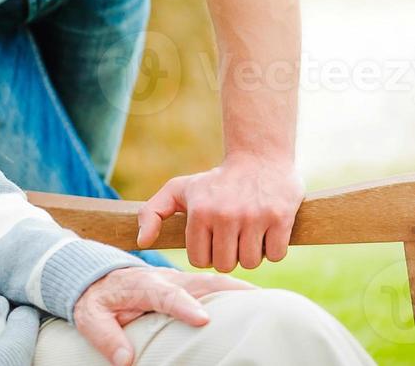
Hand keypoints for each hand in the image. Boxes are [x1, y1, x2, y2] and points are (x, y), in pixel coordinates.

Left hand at [73, 266, 254, 364]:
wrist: (94, 275)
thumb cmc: (95, 299)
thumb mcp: (89, 317)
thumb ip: (106, 337)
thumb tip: (126, 361)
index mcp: (141, 285)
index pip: (166, 295)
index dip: (184, 306)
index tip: (203, 320)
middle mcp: (165, 279)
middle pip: (200, 283)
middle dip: (228, 291)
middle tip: (258, 303)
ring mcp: (179, 280)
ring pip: (213, 282)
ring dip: (239, 290)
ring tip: (269, 303)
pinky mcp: (188, 285)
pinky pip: (215, 287)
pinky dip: (237, 292)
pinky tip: (258, 302)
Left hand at [137, 155, 302, 271]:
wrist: (258, 158)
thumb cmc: (214, 182)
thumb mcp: (177, 190)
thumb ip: (152, 213)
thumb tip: (142, 242)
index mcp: (199, 212)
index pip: (199, 260)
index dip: (205, 254)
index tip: (211, 239)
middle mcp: (225, 215)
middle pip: (225, 264)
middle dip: (228, 256)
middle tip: (231, 237)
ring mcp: (254, 217)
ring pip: (251, 262)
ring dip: (251, 254)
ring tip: (248, 233)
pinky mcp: (280, 218)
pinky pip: (276, 255)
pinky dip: (273, 249)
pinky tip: (266, 231)